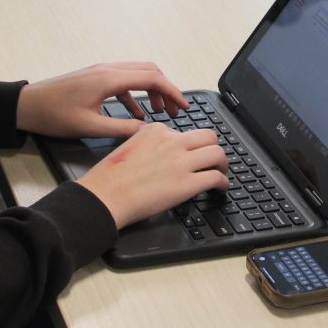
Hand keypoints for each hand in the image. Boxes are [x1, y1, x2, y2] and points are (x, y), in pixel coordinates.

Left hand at [16, 62, 187, 138]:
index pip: (152, 78)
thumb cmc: (53, 115)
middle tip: (176, 110)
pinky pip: (125, 81)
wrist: (26, 105)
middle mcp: (108, 69)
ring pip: (138, 74)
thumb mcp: (90, 126)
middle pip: (150, 71)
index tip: (183, 106)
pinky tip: (137, 113)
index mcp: (109, 78)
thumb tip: (147, 131)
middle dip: (166, 89)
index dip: (172, 91)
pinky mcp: (96, 77)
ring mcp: (102, 71)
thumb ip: (122, 128)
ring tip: (160, 113)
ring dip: (152, 91)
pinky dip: (136, 94)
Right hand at [78, 124, 229, 227]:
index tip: (191, 154)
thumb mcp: (128, 146)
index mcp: (156, 130)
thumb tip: (162, 152)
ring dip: (223, 164)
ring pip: (217, 153)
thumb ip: (148, 143)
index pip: (184, 132)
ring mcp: (180, 162)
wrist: (103, 197)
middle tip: (214, 159)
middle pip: (208, 136)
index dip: (190, 146)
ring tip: (222, 172)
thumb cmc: (109, 178)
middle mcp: (171, 142)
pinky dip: (224, 183)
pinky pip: (215, 178)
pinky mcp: (186, 184)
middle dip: (214, 148)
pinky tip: (221, 189)